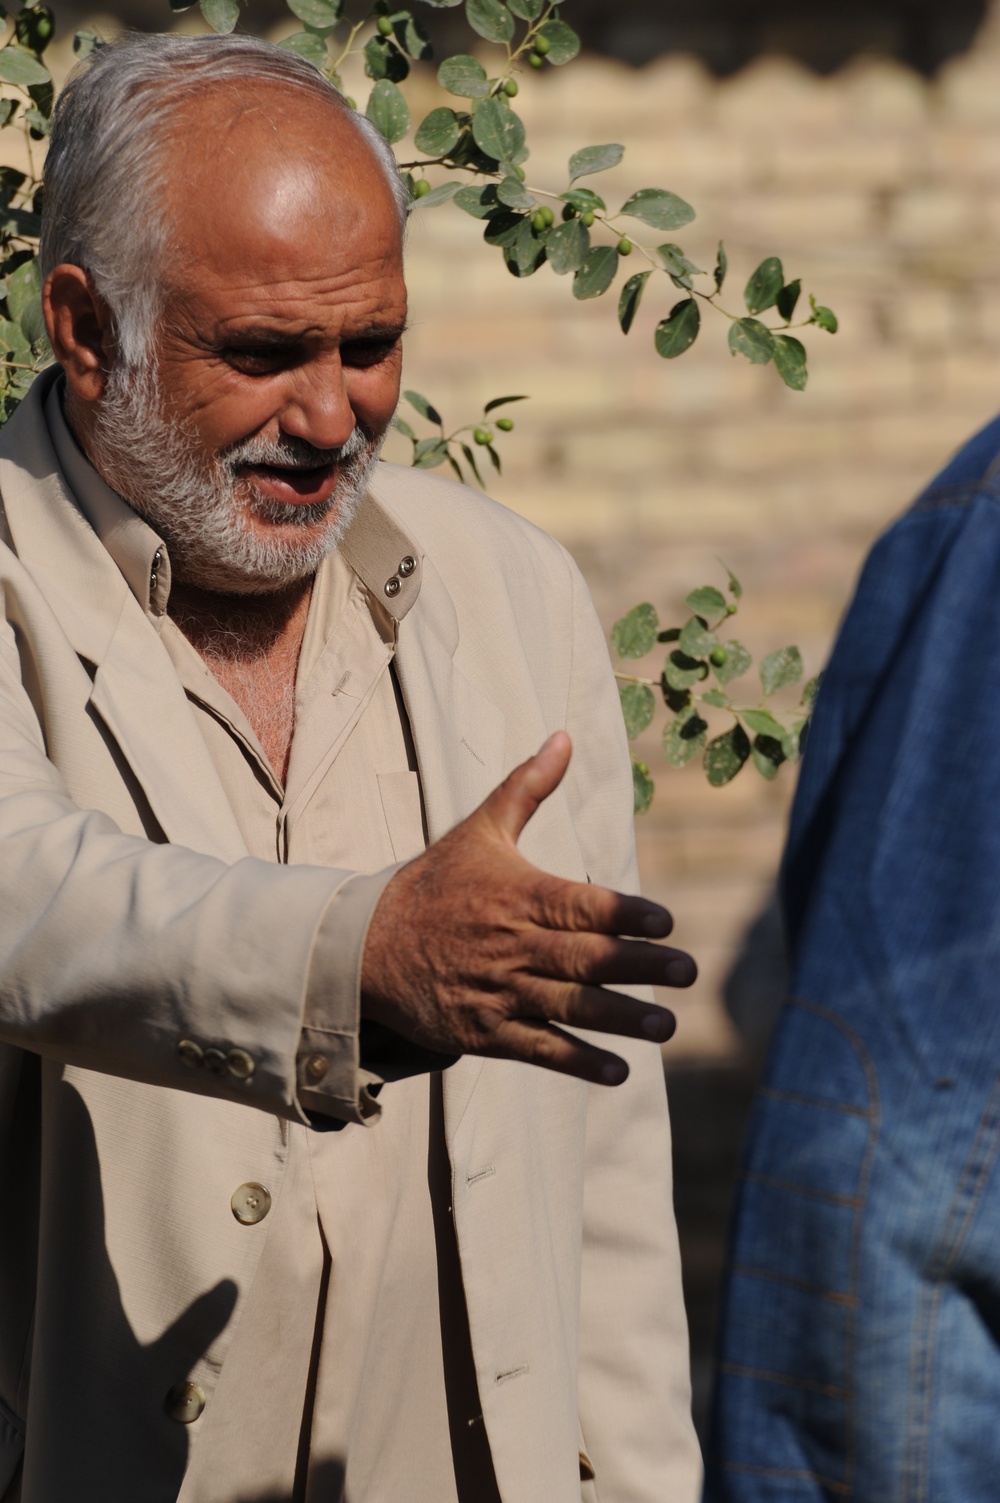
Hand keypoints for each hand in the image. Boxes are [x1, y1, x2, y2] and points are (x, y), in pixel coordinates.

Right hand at [361, 732, 695, 1084]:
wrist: (364, 946)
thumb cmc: (434, 884)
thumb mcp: (478, 830)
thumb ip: (527, 786)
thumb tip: (564, 736)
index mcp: (516, 894)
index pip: (578, 905)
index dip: (623, 913)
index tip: (665, 922)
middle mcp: (511, 945)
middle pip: (583, 958)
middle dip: (637, 967)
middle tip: (686, 972)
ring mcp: (498, 991)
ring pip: (568, 1006)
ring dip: (619, 1018)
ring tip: (666, 1025)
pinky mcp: (484, 1031)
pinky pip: (538, 1048)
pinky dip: (577, 1061)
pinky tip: (617, 1071)